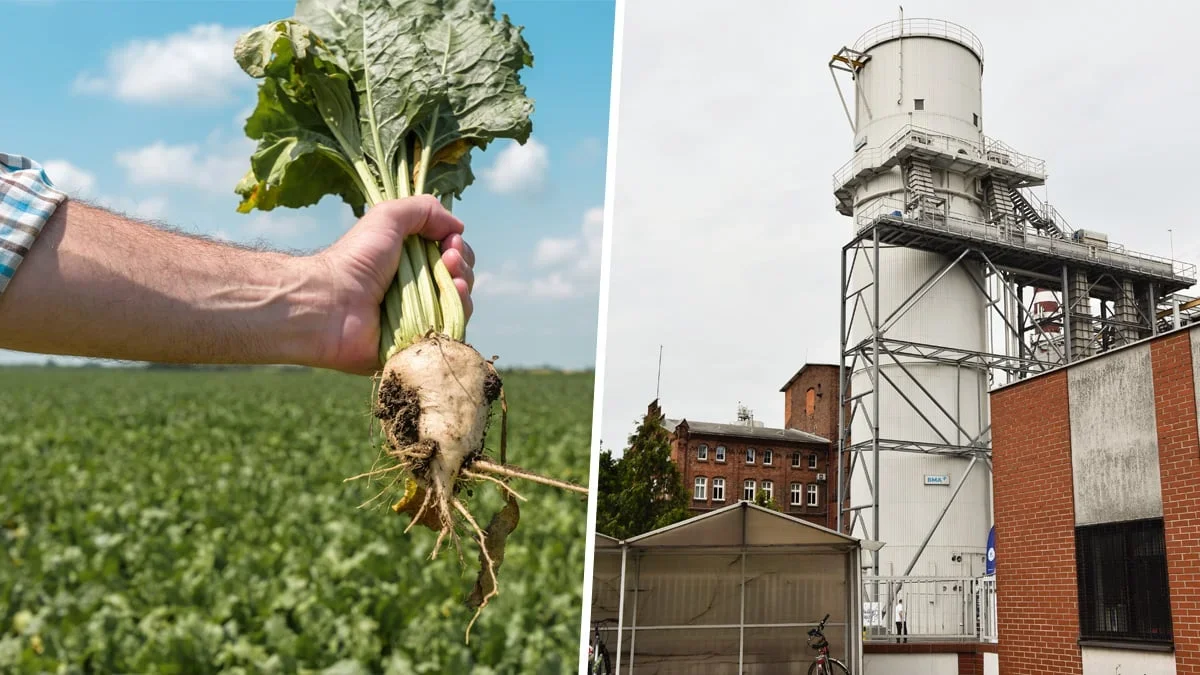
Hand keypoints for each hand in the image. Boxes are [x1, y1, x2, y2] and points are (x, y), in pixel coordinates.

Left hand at [311, 195, 474, 374]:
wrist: (331, 304)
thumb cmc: (355, 260)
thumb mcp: (387, 217)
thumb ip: (424, 210)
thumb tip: (457, 226)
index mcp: (408, 263)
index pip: (450, 257)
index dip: (457, 248)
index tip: (451, 243)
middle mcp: (416, 290)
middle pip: (459, 278)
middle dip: (461, 264)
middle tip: (448, 259)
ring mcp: (419, 318)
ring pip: (459, 304)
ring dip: (464, 286)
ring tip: (451, 278)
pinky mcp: (419, 344)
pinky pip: (451, 331)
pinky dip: (459, 312)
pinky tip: (455, 297)